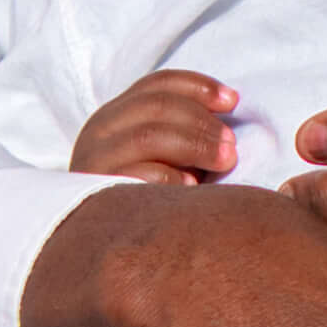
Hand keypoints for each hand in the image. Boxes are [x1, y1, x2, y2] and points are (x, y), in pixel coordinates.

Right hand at [68, 66, 235, 181]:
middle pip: (156, 106)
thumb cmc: (144, 194)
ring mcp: (95, 159)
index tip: (233, 101)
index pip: (157, 85)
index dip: (198, 87)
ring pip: (148, 136)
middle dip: (202, 121)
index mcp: (117, 115)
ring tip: (225, 160)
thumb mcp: (161, 156)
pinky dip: (170, 177)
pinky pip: (137, 176)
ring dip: (195, 144)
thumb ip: (183, 133)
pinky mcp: (97, 191)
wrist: (94, 241)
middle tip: (232, 143)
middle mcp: (100, 130)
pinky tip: (192, 186)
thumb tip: (229, 122)